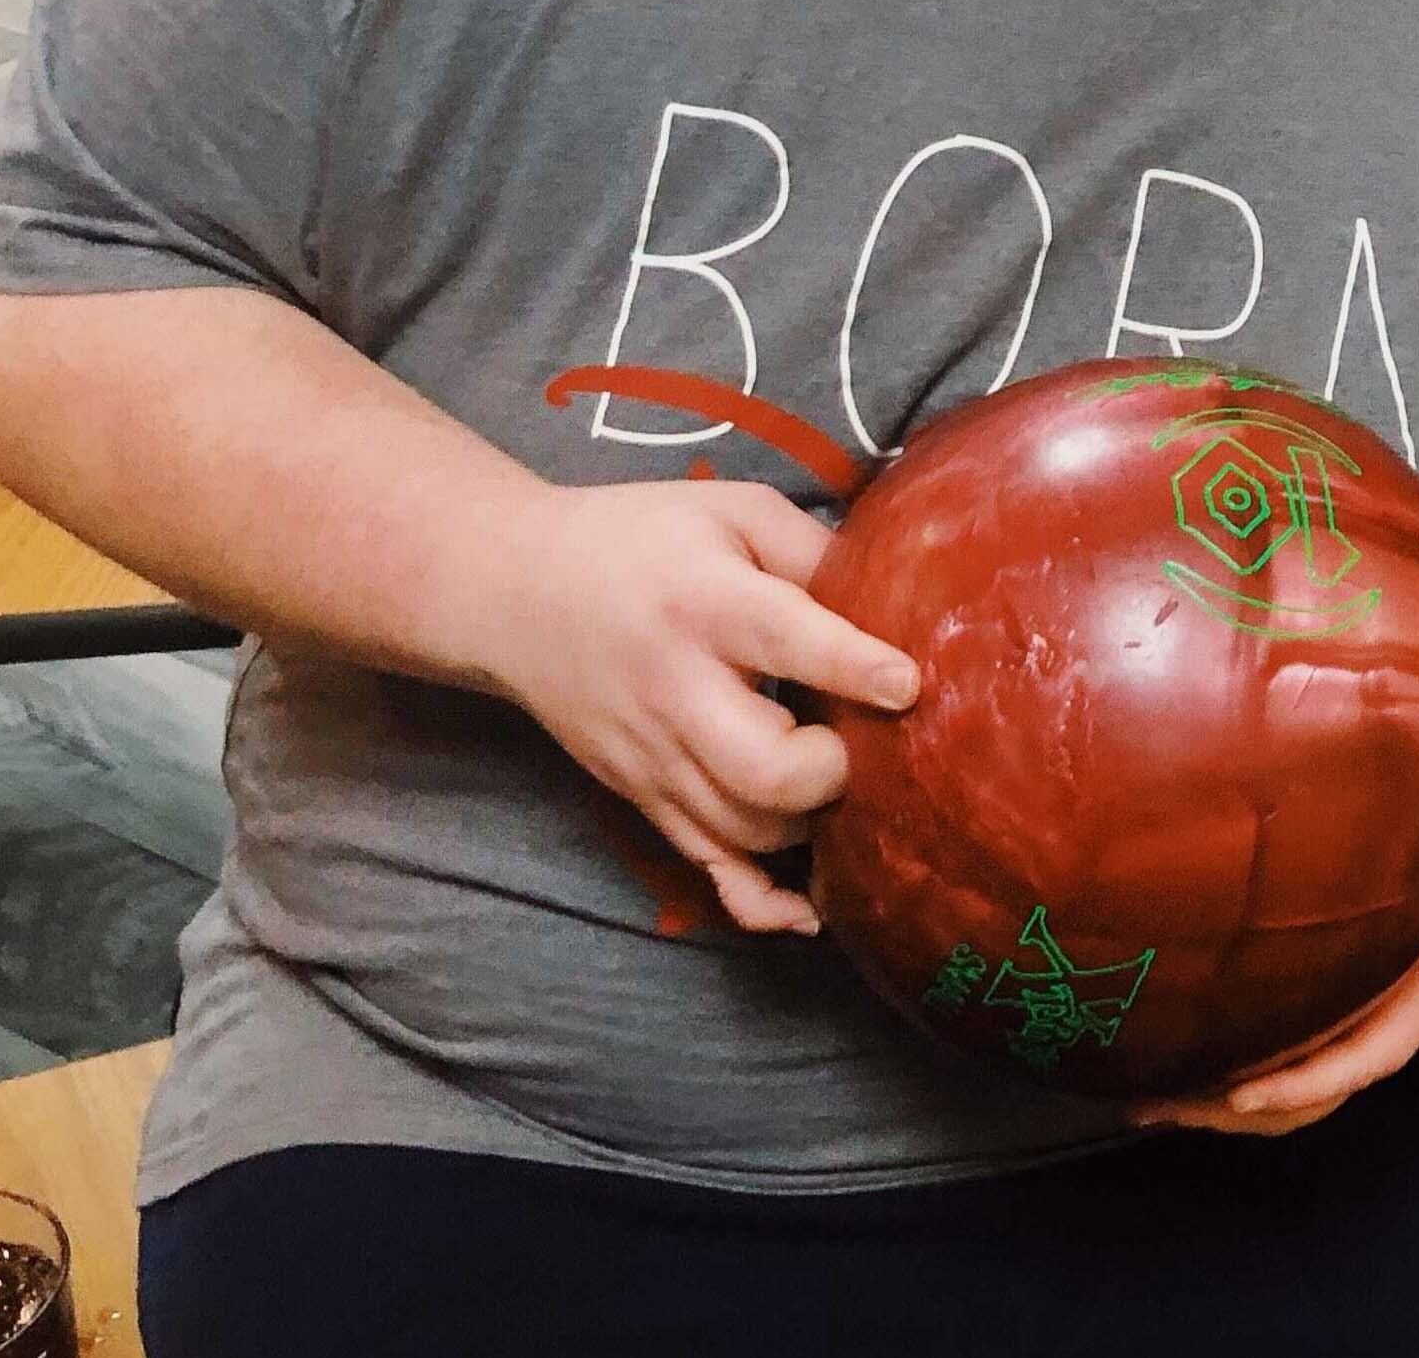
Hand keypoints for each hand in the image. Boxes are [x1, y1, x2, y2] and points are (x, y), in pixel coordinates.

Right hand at [473, 480, 916, 936]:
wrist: (511, 593)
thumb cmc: (638, 541)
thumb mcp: (729, 510)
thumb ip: (812, 551)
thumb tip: (896, 599)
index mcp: (704, 603)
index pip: (785, 643)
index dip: (854, 668)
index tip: (908, 685)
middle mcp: (676, 691)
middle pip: (764, 771)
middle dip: (832, 770)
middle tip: (858, 741)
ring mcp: (654, 758)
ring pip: (747, 832)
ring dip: (813, 825)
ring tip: (841, 788)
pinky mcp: (642, 796)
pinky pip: (707, 868)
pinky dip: (764, 902)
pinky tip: (813, 907)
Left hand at [1134, 782, 1418, 1133]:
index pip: (1374, 1049)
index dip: (1313, 1078)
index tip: (1244, 1094)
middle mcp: (1393, 1008)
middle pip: (1318, 1085)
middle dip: (1242, 1107)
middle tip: (1163, 1105)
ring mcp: (1357, 1002)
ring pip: (1290, 1075)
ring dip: (1219, 1097)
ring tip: (1145, 1100)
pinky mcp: (1329, 984)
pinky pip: (1277, 1039)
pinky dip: (1221, 1058)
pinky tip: (1162, 1057)